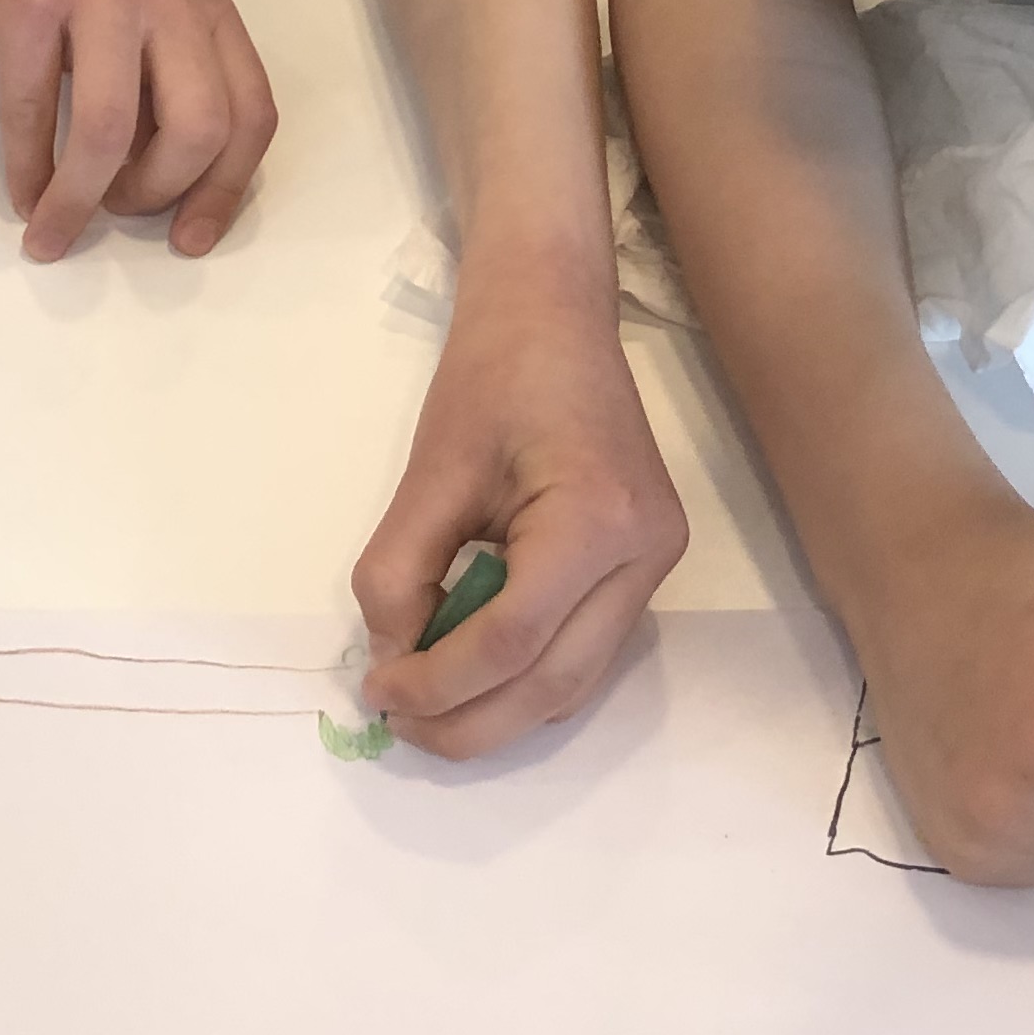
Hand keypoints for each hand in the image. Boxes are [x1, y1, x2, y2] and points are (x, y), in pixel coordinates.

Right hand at [0, 0, 275, 260]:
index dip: (226, 190)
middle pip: (197, 127)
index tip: (190, 240)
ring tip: (53, 228)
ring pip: (109, 128)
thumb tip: (173, 191)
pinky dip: (25, 169)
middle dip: (156, 194)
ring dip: (78, 199)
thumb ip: (175, 83)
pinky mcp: (29, 0)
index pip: (251, 116)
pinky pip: (30, 108)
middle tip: (118, 213)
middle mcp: (168, 1)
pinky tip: (22, 194)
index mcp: (210, 13)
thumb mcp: (158, 12)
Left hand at [352, 256, 687, 757]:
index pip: (513, 639)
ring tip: (426, 704)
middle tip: (398, 722)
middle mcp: (646, 555)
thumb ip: (400, 574)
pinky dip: (526, 675)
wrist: (552, 312)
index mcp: (599, 520)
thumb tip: (391, 661)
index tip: (376, 691)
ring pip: (576, 682)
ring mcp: (656, 564)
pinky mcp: (645, 564)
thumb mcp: (429, 470)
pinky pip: (585, 650)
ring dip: (498, 710)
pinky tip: (470, 668)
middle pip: (555, 684)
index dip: (438, 682)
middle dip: (469, 720)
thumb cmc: (492, 373)